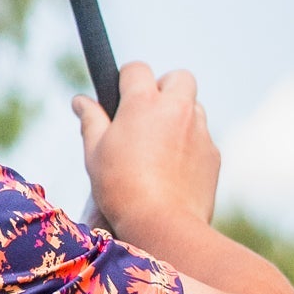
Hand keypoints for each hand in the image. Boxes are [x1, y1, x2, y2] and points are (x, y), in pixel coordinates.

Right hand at [72, 61, 219, 241]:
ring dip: (179, 116)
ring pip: (194, 107)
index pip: (137, 69)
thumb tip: (80, 101)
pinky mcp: (213, 154)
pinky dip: (190, 145)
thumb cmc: (121, 187)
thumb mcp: (94, 152)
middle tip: (147, 113)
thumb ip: (90, 120)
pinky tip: (173, 170)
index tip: (120, 96)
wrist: (163, 224)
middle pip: (177, 78)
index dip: (126, 79)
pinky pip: (203, 138)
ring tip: (159, 145)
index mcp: (143, 102)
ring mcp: (199, 130)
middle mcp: (177, 108)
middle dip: (164, 87)